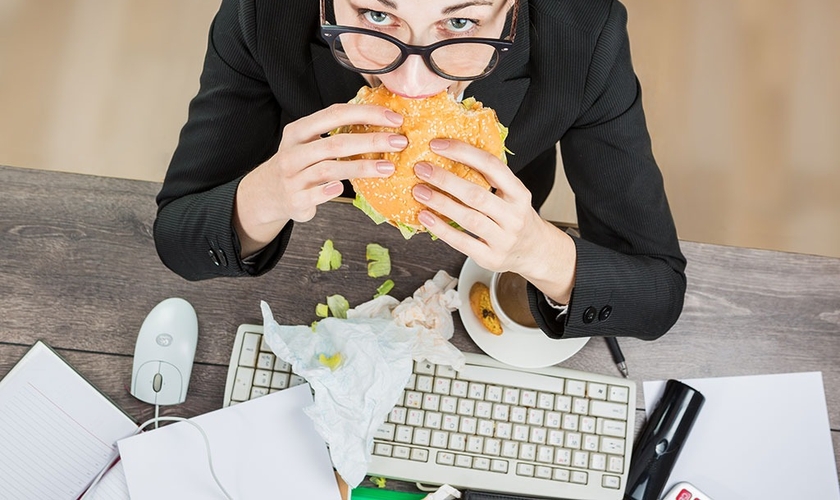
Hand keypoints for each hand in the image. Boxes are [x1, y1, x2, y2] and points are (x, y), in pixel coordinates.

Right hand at [235, 104, 406, 255]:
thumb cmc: (299, 163)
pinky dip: (331, 190)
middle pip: (336, 143)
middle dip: (371, 140)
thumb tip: (381, 119)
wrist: (267, 193)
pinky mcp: (295, 200)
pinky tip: (346, 189)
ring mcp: (292, 177)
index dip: (366, 113)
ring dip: (362, 167)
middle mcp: (293, 152)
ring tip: (388, 168)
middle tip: (400, 142)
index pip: (335, 114)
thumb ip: (335, 131)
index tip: (394, 118)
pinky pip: (316, 194)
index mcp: (298, 131)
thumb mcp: (309, 142)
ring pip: (329, 169)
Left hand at [412, 139, 575, 301]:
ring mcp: (504, 239)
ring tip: (419, 191)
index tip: (437, 145)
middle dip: (446, 180)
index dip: (463, 152)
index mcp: (519, 193)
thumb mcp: (512, 195)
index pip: (492, 166)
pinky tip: (425, 217)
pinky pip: (462, 242)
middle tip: (421, 169)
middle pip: (477, 194)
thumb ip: (490, 178)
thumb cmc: (514, 217)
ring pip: (469, 218)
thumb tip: (450, 152)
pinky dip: (441, 229)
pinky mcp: (491, 258)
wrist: (534, 251)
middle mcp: (514, 216)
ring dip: (440, 203)